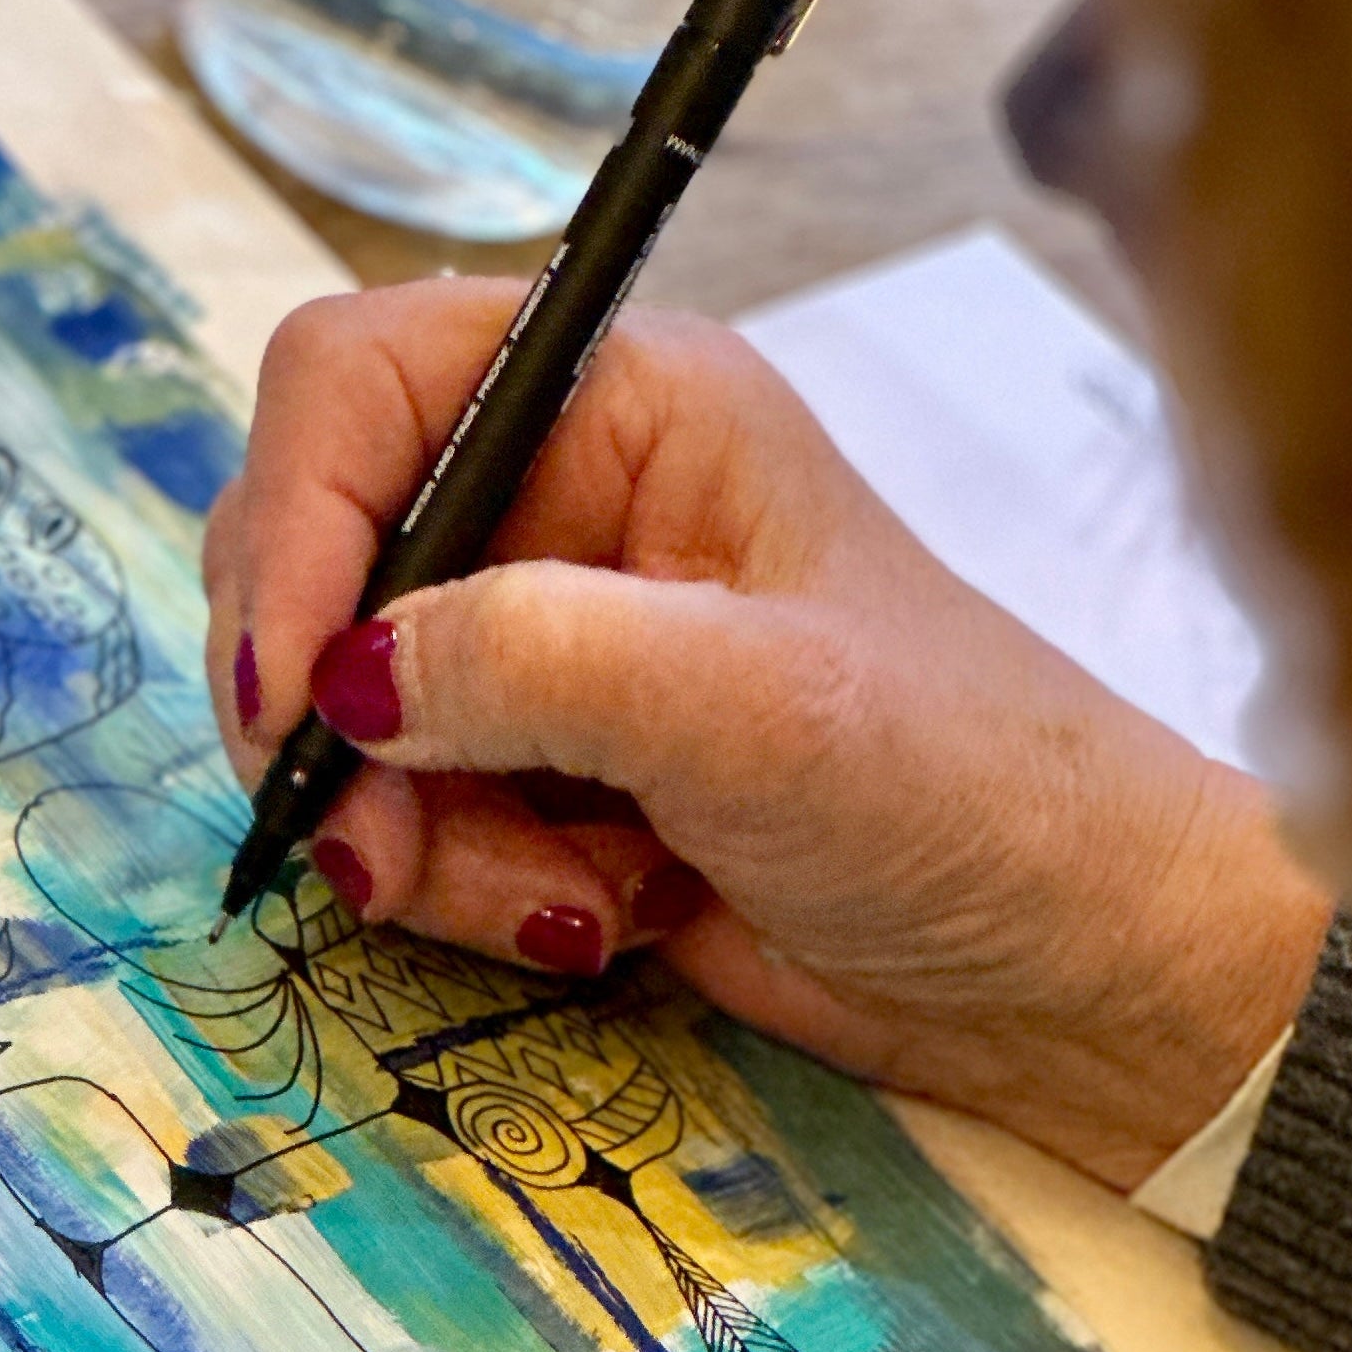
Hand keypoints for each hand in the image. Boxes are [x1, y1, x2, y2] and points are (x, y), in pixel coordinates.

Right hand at [204, 283, 1334, 1187]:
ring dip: (409, 833)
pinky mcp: (529, 768)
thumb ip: (533, 662)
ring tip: (560, 899)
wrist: (1061, 967)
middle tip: (381, 844)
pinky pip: (396, 813)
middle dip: (332, 718)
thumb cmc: (964, 791)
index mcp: (621, 402)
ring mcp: (536, 641)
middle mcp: (557, 498)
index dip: (290, 520)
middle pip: (312, 553)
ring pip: (338, 712)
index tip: (292, 691)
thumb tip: (341, 679)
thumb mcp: (754, 709)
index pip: (356, 384)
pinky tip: (591, 912)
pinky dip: (456, 883)